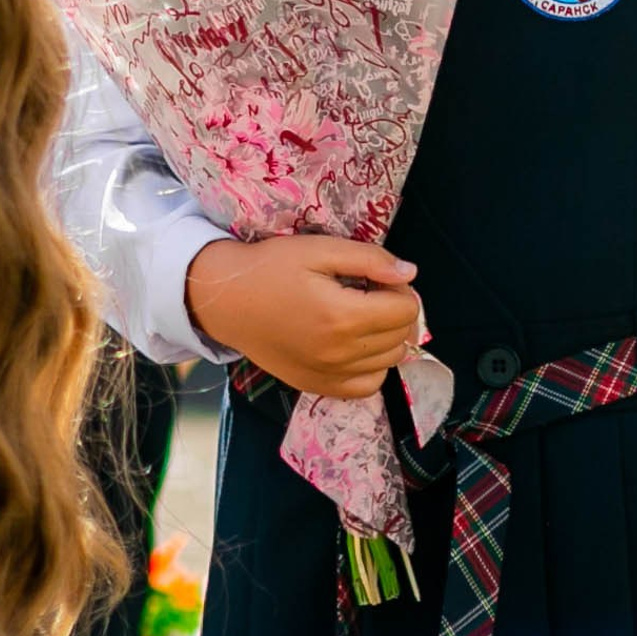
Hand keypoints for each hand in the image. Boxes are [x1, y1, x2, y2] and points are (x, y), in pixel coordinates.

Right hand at [185, 235, 421, 398]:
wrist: (227, 301)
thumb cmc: (270, 268)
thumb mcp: (319, 249)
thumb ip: (369, 259)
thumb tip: (410, 273)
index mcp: (343, 316)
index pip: (407, 309)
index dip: (400, 288)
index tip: (377, 277)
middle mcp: (341, 353)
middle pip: (402, 336)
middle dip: (396, 310)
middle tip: (370, 291)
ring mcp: (330, 375)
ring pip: (390, 361)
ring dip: (386, 337)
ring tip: (361, 315)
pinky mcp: (318, 386)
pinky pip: (368, 386)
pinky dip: (372, 366)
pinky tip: (355, 344)